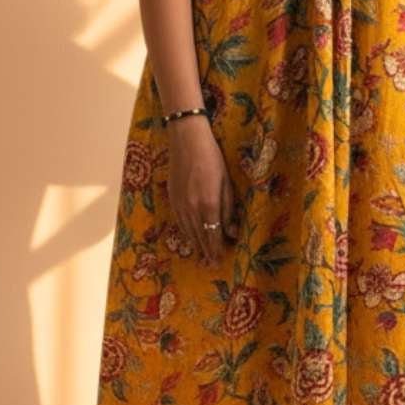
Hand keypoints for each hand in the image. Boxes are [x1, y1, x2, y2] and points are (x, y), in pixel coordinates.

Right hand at [166, 116, 239, 262]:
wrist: (187, 142)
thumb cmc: (212, 159)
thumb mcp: (226, 183)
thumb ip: (228, 209)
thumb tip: (231, 231)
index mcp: (209, 205)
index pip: (213, 235)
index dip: (216, 249)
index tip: (220, 260)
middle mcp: (192, 209)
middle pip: (200, 237)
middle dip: (207, 251)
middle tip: (212, 263)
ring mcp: (180, 205)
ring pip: (188, 232)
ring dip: (196, 244)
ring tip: (202, 254)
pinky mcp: (172, 199)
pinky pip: (179, 223)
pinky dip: (186, 233)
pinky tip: (191, 236)